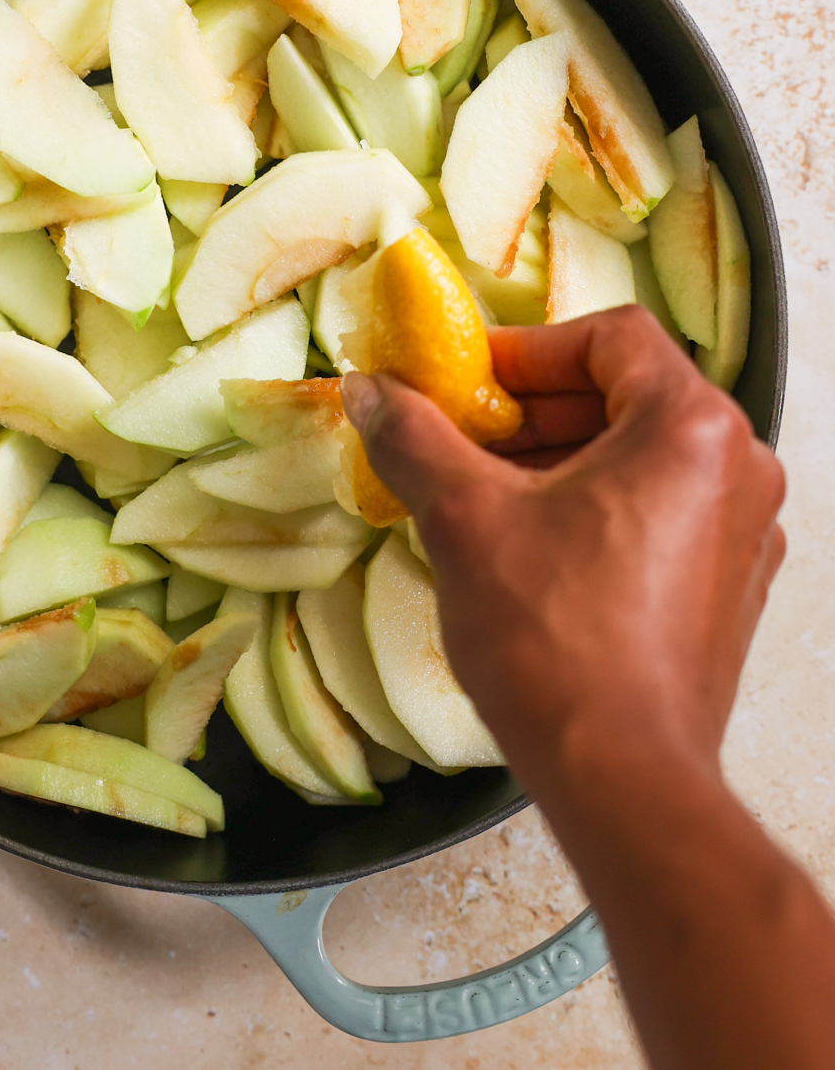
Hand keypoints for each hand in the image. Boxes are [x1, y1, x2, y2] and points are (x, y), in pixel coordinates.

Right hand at [341, 306, 785, 793]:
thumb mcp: (464, 518)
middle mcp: (739, 469)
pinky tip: (531, 547)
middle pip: (629, 395)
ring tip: (486, 493)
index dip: (529, 349)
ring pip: (643, 457)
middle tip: (466, 433)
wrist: (623, 779)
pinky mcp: (729, 588)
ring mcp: (743, 532)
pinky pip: (661, 512)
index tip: (471, 381)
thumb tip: (372, 393)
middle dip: (537, 410)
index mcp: (692, 428)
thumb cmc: (559, 645)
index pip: (613, 336)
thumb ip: (414, 438)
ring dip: (561, 460)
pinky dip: (597, 508)